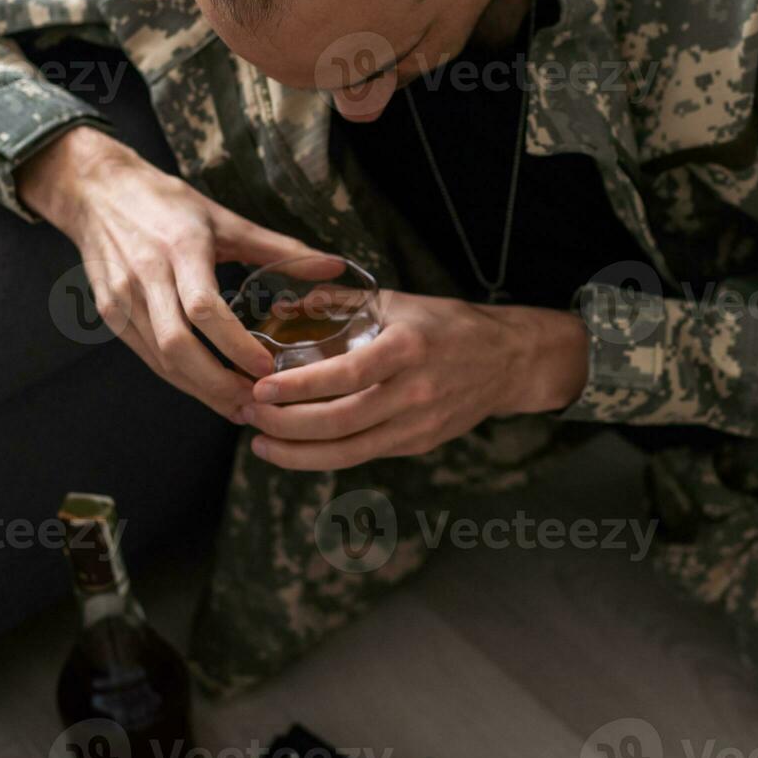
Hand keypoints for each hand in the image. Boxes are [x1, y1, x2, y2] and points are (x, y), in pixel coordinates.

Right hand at [19, 126, 321, 420]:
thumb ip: (279, 248)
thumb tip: (333, 266)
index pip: (204, 308)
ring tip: (239, 407)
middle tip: (256, 403)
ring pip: (160, 359)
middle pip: (177, 346)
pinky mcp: (110, 313)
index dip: (234, 345)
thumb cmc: (166, 203)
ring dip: (200, 390)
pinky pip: (147, 356)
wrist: (95, 191)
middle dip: (217, 384)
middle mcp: (146, 276)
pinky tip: (208, 390)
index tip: (267, 368)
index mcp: (179, 249)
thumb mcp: (225, 219)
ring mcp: (122, 299)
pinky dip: (179, 378)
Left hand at [240, 291, 588, 469]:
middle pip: (341, 422)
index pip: (346, 375)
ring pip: (349, 452)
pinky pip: (364, 455)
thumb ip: (343, 303)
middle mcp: (415, 392)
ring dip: (298, 453)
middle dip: (287, 424)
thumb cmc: (449, 325)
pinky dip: (324, 455)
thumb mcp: (399, 302)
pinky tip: (295, 448)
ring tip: (261, 442)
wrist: (509, 360)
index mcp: (408, 348)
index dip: (299, 388)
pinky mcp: (419, 444)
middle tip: (248, 414)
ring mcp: (419, 424)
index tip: (260, 388)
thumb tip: (289, 304)